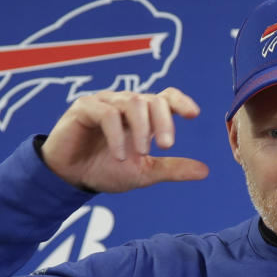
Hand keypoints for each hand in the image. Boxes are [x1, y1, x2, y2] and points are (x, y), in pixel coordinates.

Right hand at [40, 88, 208, 192]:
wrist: (72, 179)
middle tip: (167, 145)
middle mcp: (125, 104)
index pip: (165, 97)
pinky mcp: (84, 108)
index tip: (194, 114)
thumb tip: (205, 171)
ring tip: (141, 154)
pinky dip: (117, 135)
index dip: (180, 101)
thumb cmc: (106, 170)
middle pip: (152, 99)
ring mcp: (104, 102)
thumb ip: (172, 168)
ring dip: (141, 129)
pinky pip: (107, 113)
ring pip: (132, 102)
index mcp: (142, 115)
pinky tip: (119, 156)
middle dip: (163, 122)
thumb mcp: (145, 172)